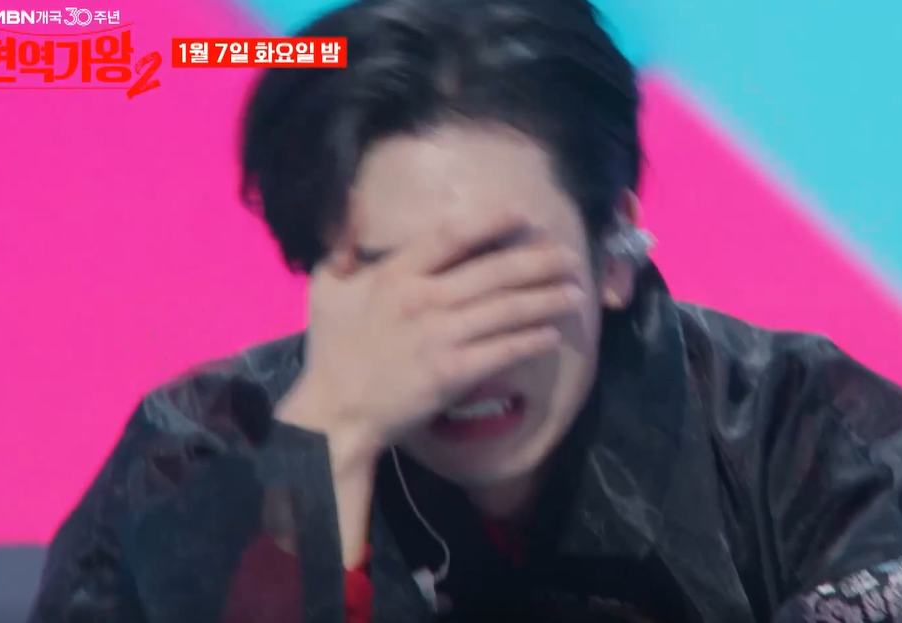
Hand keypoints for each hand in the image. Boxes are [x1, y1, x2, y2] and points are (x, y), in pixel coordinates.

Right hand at [279, 210, 584, 471]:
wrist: (334, 413)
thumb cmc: (331, 352)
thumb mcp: (324, 291)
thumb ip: (341, 252)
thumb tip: (350, 218)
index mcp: (395, 275)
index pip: (451, 236)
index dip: (491, 221)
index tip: (522, 214)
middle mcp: (422, 299)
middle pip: (494, 271)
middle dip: (539, 261)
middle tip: (571, 256)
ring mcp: (441, 336)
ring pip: (507, 309)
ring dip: (548, 298)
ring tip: (576, 292)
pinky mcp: (453, 372)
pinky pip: (503, 350)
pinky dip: (532, 339)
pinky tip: (554, 334)